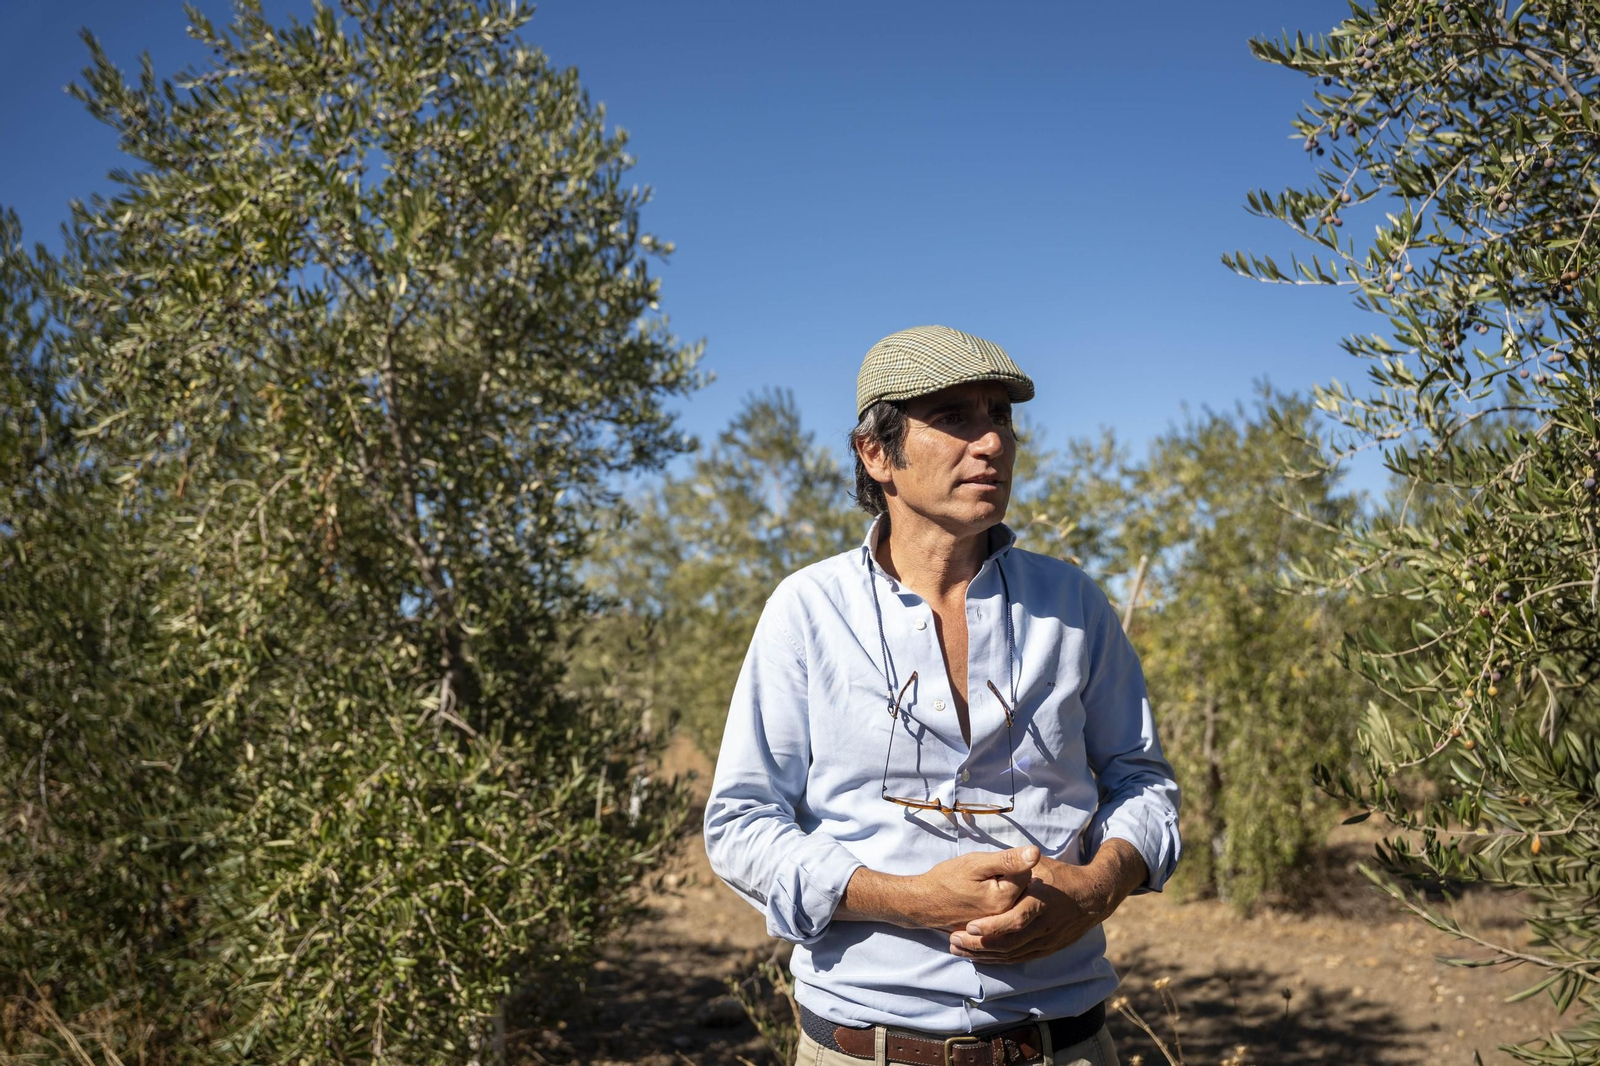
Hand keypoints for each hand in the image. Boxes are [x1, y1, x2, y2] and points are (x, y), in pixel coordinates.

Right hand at [908, 845, 1039, 931]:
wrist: (923, 903)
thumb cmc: (948, 879)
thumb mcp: (976, 864)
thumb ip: (1008, 859)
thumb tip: (1036, 852)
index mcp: (1006, 899)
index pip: (1027, 872)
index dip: (1010, 864)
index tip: (992, 867)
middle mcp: (1006, 917)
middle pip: (1023, 888)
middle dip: (1009, 878)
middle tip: (985, 879)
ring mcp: (1000, 927)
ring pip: (1014, 899)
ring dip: (1003, 890)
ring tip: (981, 890)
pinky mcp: (992, 931)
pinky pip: (1005, 912)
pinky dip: (996, 903)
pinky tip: (980, 900)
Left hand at [947, 841, 1143, 963]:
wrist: (1093, 897)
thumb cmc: (1061, 876)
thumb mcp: (1040, 866)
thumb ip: (1018, 866)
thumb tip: (1000, 858)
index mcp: (1041, 904)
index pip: (1015, 920)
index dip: (992, 927)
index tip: (969, 926)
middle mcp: (1044, 927)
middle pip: (1009, 944)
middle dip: (979, 945)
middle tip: (953, 941)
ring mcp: (1046, 941)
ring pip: (1011, 955)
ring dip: (984, 955)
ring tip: (957, 949)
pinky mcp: (1045, 949)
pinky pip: (1018, 958)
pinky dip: (997, 959)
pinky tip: (979, 956)